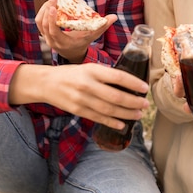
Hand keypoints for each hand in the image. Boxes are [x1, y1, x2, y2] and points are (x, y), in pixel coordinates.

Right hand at [10, 62, 149, 129]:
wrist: (47, 83)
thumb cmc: (72, 73)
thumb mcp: (89, 68)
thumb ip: (105, 74)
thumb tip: (129, 83)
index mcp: (92, 70)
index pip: (118, 77)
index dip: (133, 83)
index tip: (144, 88)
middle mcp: (87, 85)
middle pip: (116, 97)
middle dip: (134, 102)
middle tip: (145, 104)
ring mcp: (82, 99)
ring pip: (109, 110)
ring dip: (126, 114)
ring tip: (138, 114)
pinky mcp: (78, 110)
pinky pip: (98, 118)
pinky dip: (112, 122)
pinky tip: (122, 124)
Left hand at [35, 0, 116, 62]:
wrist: (72, 52)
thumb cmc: (83, 42)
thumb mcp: (93, 35)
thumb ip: (102, 26)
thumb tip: (114, 17)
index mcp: (63, 43)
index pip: (53, 31)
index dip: (51, 19)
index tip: (53, 6)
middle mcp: (52, 41)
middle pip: (44, 24)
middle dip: (47, 8)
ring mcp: (46, 37)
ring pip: (39, 22)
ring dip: (43, 9)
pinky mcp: (43, 32)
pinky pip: (39, 21)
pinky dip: (42, 11)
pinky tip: (49, 3)